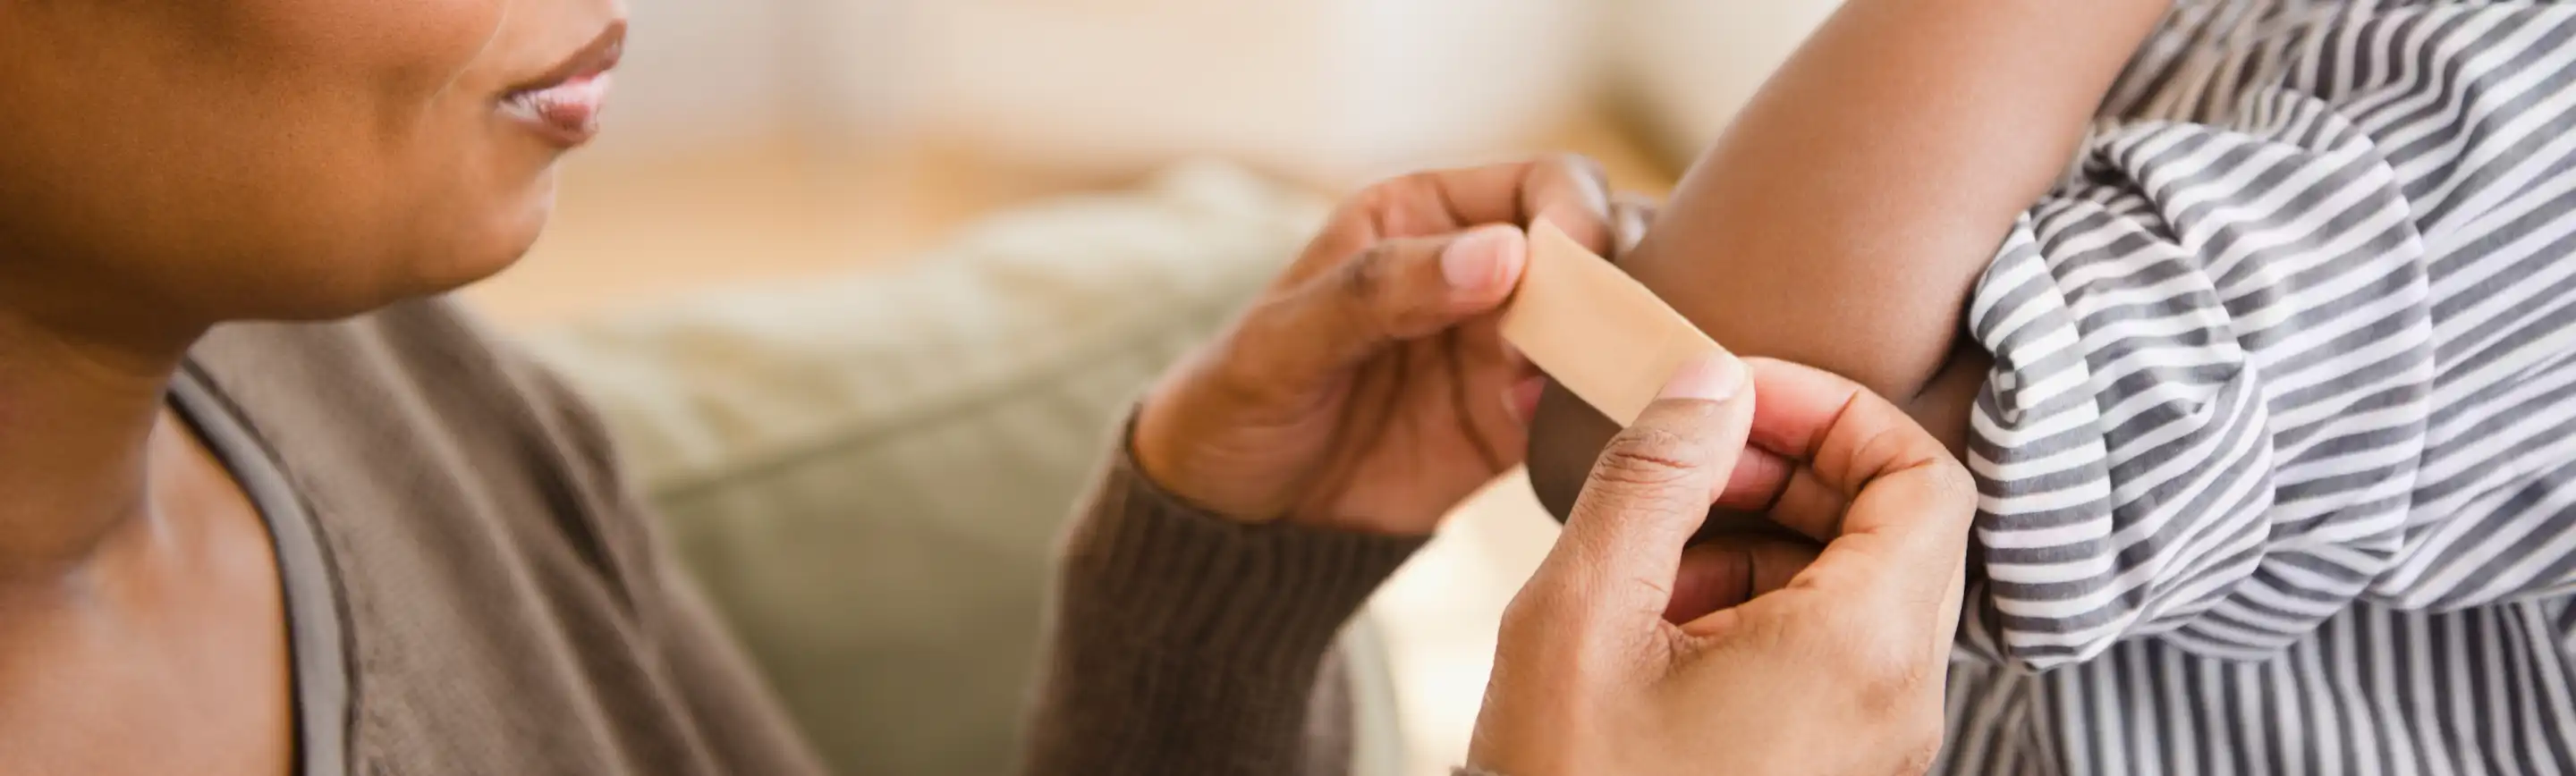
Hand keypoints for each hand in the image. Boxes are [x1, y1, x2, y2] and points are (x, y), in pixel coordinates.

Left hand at [1133, 156, 1630, 534]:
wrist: (1227, 520)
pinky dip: (1609, 414)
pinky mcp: (1517, 426)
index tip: (1574, 272)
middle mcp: (1481, 272)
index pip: (1546, 185)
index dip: (1578, 218)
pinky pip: (1592, 405)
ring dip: (1620, 351)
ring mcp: (1507, 349)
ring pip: (1611, 323)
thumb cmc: (1233, 405)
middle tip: (1589, 342)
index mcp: (1424, 217)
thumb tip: (1503, 255)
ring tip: (1578, 394)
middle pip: (1603, 247)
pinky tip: (1574, 439)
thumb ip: (1380, 291)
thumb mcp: (1280, 344)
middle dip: (1617, 285)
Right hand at [1469, 355, 1977, 775]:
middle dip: (1789, 467)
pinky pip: (1832, 655)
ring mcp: (1874, 746)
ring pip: (1860, 589)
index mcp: (1861, 651)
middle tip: (1685, 456)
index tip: (1732, 398)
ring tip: (1652, 551)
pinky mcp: (1836, 771)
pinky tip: (1659, 623)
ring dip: (1763, 537)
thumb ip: (1652, 479)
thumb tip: (1708, 381)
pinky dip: (1758, 607)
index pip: (1925, 476)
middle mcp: (1898, 701)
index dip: (1833, 409)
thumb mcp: (1581, 616)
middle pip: (1898, 527)